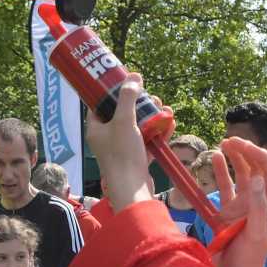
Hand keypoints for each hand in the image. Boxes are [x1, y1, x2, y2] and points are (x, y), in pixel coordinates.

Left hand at [86, 73, 155, 210]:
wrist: (132, 190)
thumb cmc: (122, 154)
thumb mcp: (124, 120)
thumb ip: (128, 98)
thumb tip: (134, 76)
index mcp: (96, 129)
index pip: (99, 105)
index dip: (110, 92)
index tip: (124, 82)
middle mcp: (107, 139)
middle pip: (122, 114)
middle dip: (138, 103)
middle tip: (150, 95)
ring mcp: (122, 150)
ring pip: (138, 127)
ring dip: (152, 116)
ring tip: (164, 108)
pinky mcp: (136, 159)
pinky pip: (148, 141)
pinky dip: (158, 132)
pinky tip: (170, 124)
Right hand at [210, 138, 266, 266]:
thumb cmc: (249, 260)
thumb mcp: (257, 235)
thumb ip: (257, 207)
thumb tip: (254, 177)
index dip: (260, 156)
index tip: (245, 146)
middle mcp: (259, 202)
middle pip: (255, 170)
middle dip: (246, 153)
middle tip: (230, 140)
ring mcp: (243, 207)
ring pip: (240, 176)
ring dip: (234, 159)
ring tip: (223, 144)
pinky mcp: (227, 213)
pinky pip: (225, 188)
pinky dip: (220, 173)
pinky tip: (214, 159)